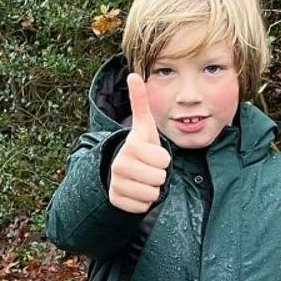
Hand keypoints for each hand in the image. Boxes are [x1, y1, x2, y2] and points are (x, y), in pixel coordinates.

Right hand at [108, 73, 171, 213]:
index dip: (163, 160)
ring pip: (152, 194)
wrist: (122, 171)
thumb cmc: (140, 148)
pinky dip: (143, 202)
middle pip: (159, 178)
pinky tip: (135, 191)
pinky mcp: (116, 200)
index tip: (152, 154)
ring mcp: (116, 184)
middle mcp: (119, 165)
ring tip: (142, 179)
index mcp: (130, 147)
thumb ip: (140, 102)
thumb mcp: (143, 127)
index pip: (164, 161)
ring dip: (151, 189)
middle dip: (158, 175)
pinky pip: (142, 206)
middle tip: (147, 169)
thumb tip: (133, 74)